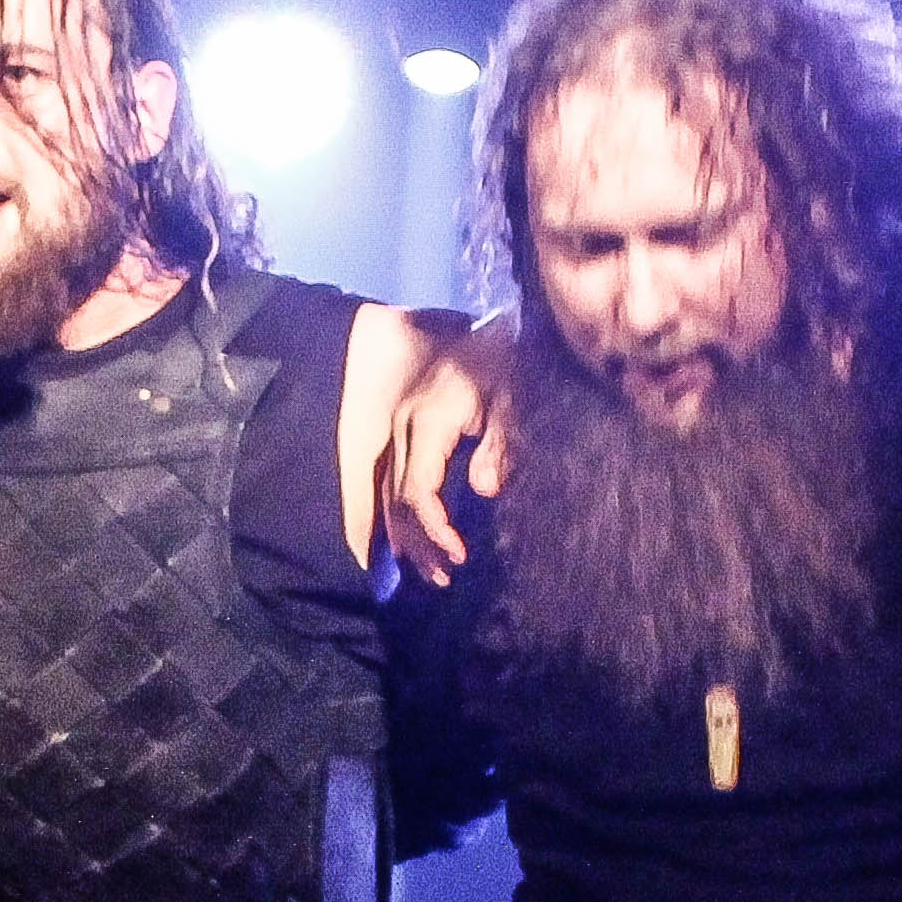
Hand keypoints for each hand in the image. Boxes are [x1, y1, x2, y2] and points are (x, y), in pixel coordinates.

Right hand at [381, 312, 522, 581]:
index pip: (419, 492)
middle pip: (396, 501)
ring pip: (388, 493)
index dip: (435, 530)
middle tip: (442, 580)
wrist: (482, 321)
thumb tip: (484, 491)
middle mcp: (403, 427)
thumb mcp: (512, 397)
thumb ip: (500, 444)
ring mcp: (398, 426)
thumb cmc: (502, 358)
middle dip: (417, 545)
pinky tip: (411, 537)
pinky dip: (398, 513)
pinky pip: (389, 478)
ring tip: (429, 569)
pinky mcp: (403, 426)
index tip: (460, 556)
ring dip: (406, 535)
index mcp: (428, 422)